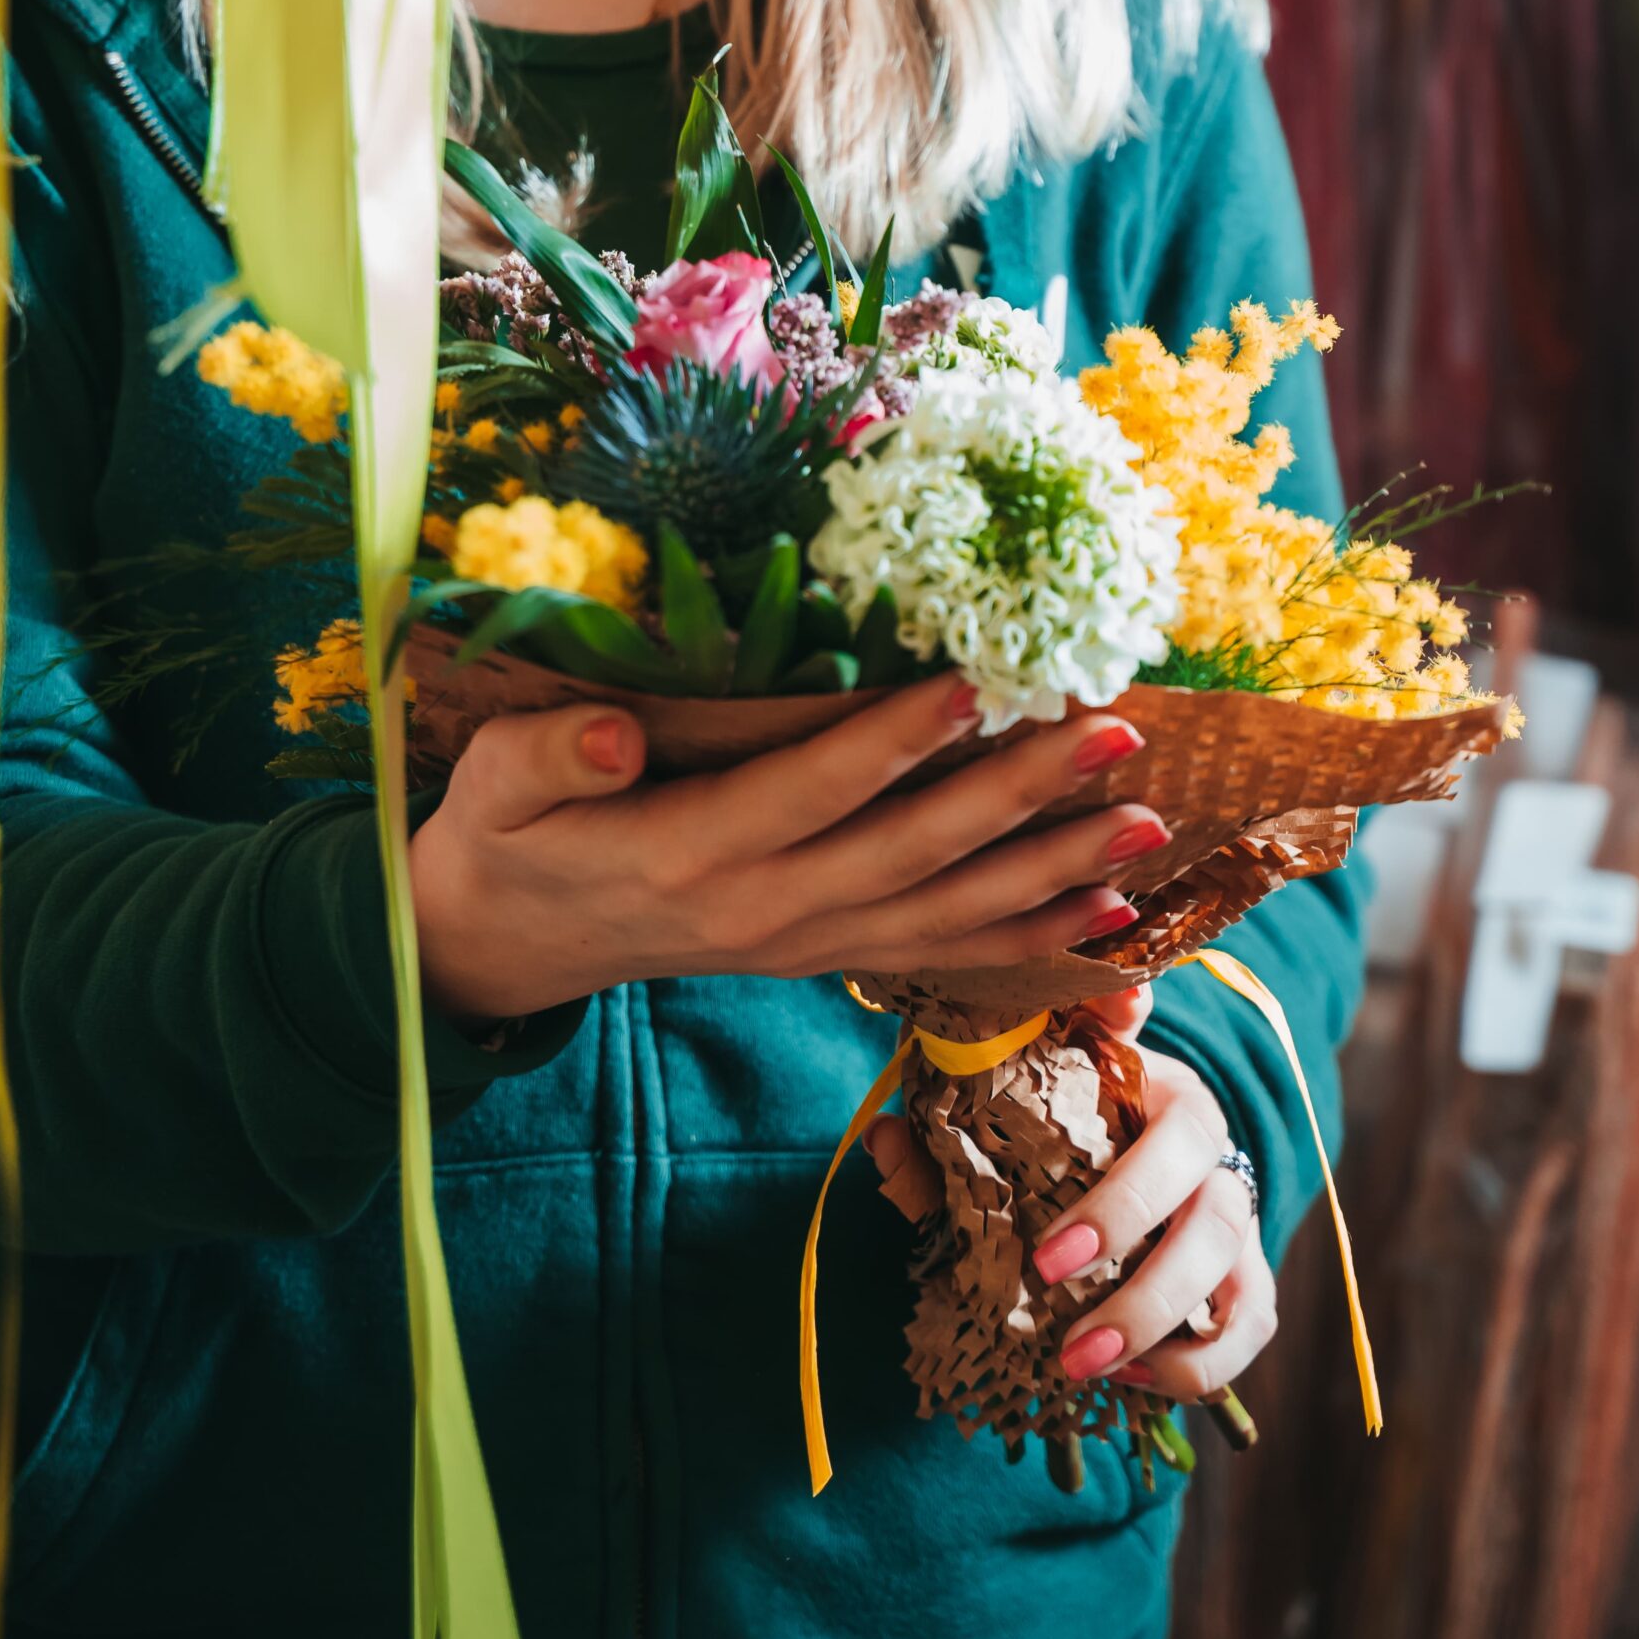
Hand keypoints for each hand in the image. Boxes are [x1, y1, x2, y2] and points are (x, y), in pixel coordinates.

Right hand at [409, 675, 1165, 1020]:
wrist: (510, 943)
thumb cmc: (507, 838)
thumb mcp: (492, 789)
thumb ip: (549, 757)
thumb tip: (614, 735)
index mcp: (690, 852)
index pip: (810, 790)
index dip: (891, 743)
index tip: (974, 685)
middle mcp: (765, 909)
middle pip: (913, 852)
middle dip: (1021, 796)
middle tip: (1116, 737)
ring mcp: (803, 942)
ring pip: (949, 909)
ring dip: (1054, 868)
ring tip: (1146, 822)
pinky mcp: (825, 953)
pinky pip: (944, 952)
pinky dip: (1033, 936)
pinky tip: (1114, 911)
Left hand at [866, 990, 1277, 1406]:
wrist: (1099, 1203)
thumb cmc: (1040, 1159)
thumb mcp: (987, 1142)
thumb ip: (937, 1143)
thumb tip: (883, 1140)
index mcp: (1141, 1078)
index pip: (1144, 1030)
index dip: (1123, 1013)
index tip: (1107, 1022)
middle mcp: (1201, 1136)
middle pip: (1196, 1158)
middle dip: (1126, 1220)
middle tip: (1045, 1272)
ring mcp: (1232, 1207)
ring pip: (1232, 1252)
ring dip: (1158, 1314)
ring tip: (1078, 1361)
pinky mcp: (1247, 1277)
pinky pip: (1254, 1320)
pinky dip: (1200, 1360)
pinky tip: (1128, 1377)